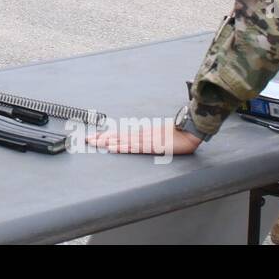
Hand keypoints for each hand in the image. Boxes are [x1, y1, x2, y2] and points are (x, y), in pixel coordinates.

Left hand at [87, 125, 201, 155]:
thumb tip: (141, 142)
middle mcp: (141, 135)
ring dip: (109, 142)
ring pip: (123, 141)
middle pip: (118, 136)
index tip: (94, 137)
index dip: (107, 136)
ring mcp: (146, 139)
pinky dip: (124, 147)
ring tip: (96, 143)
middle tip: (87, 139)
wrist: (190, 130)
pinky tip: (115, 148)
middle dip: (102, 138)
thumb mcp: (160, 138)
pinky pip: (135, 147)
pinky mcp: (153, 145)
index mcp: (142, 133)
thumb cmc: (178, 134)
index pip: (121, 134)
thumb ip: (150, 139)